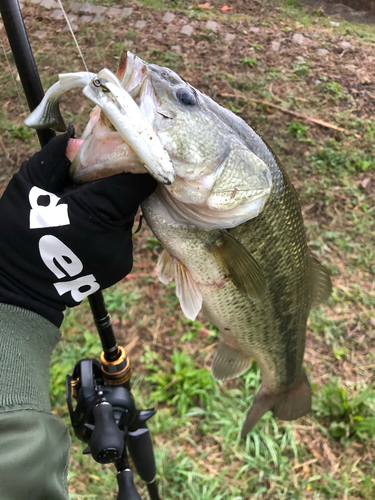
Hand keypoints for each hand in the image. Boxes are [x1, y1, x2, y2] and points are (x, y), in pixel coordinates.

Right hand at [0, 126, 156, 325]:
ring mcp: (122, 254)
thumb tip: (77, 137)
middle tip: (85, 183)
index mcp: (96, 214)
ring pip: (126, 214)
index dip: (131, 162)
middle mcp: (117, 237)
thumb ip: (56, 160)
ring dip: (109, 205)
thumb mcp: (29, 188)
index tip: (119, 151)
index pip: (136, 181)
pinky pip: (121, 232)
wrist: (19, 288)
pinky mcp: (122, 264)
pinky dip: (107, 224)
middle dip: (112, 184)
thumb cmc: (17, 236)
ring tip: (79, 209)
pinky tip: (84, 228)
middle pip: (130, 196)